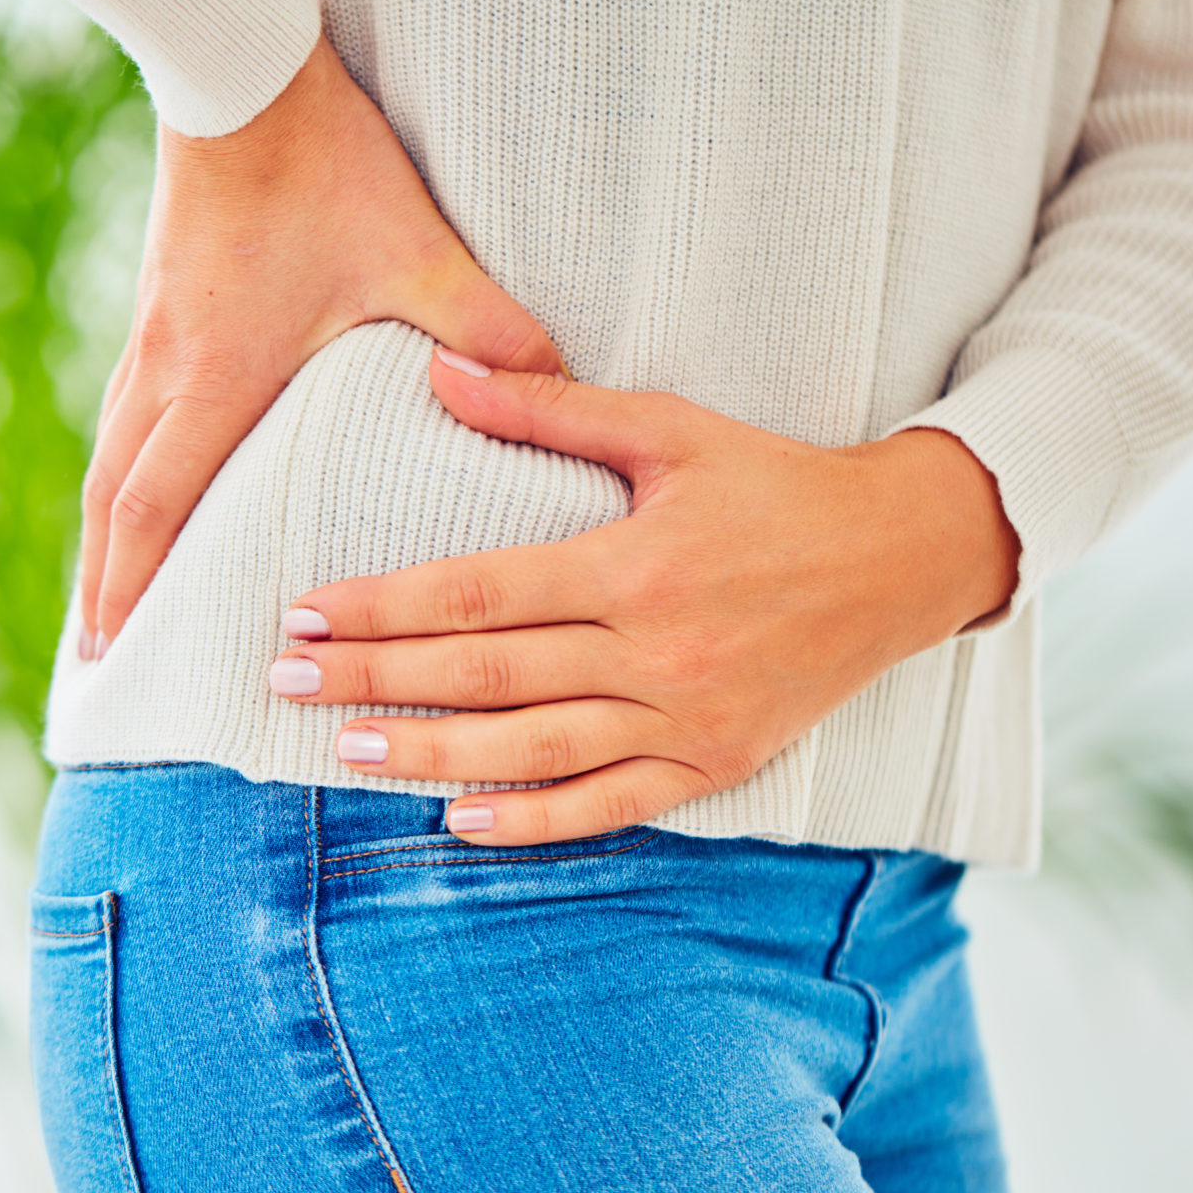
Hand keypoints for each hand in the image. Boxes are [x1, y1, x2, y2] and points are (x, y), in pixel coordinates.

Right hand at [76, 35, 561, 657]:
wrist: (238, 68)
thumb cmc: (323, 164)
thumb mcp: (417, 253)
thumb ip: (488, 332)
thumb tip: (561, 393)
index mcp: (220, 377)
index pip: (159, 508)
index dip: (134, 589)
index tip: (116, 657)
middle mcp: (168, 370)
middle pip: (111, 503)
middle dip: (101, 587)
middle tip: (94, 660)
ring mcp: (152, 338)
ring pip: (108, 459)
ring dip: (103, 535)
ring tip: (104, 597)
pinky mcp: (155, 307)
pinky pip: (122, 418)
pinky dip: (119, 475)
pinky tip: (137, 491)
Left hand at [267, 348, 1021, 844]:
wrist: (904, 559)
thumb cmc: (778, 485)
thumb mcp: (672, 428)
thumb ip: (552, 409)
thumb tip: (441, 371)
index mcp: (637, 563)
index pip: (482, 592)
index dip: (388, 607)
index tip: (309, 612)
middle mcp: (657, 649)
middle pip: (491, 674)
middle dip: (381, 680)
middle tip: (288, 683)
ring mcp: (687, 716)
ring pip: (538, 749)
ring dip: (437, 755)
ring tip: (348, 754)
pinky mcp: (715, 763)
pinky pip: (613, 804)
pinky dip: (536, 820)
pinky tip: (462, 821)